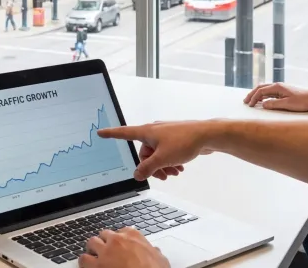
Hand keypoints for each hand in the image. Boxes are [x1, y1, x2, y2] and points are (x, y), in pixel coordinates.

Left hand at [79, 228, 169, 267]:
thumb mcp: (160, 259)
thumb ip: (154, 252)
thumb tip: (156, 252)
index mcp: (133, 235)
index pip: (122, 231)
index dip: (120, 239)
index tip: (120, 245)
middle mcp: (117, 240)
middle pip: (104, 234)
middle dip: (105, 241)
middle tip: (106, 250)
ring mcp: (105, 251)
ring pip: (91, 242)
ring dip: (92, 249)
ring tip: (94, 255)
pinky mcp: (96, 265)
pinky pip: (83, 259)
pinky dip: (84, 262)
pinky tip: (87, 266)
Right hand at [97, 122, 212, 180]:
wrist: (207, 135)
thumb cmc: (184, 142)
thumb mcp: (162, 159)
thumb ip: (147, 168)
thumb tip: (137, 174)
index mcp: (147, 132)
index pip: (124, 133)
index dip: (111, 134)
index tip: (100, 132)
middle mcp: (154, 131)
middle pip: (144, 152)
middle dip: (152, 166)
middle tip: (163, 176)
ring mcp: (165, 134)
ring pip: (157, 154)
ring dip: (163, 166)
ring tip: (174, 173)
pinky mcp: (175, 138)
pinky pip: (166, 152)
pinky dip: (170, 161)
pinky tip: (179, 169)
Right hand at [243, 83, 307, 111]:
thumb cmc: (303, 101)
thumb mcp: (287, 104)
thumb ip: (273, 104)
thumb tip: (262, 105)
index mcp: (277, 87)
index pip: (260, 91)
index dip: (253, 98)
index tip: (249, 105)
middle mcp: (278, 85)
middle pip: (261, 88)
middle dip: (252, 94)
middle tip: (245, 101)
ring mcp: (282, 88)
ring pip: (265, 89)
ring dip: (257, 94)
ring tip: (252, 101)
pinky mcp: (285, 91)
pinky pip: (271, 92)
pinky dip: (264, 95)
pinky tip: (264, 101)